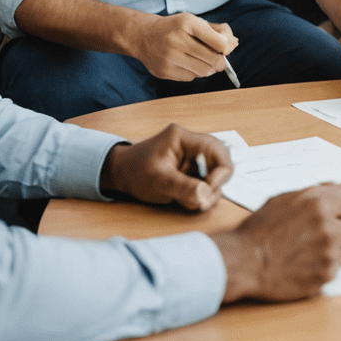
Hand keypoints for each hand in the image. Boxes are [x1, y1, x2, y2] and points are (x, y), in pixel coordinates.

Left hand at [100, 123, 232, 211]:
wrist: (120, 174)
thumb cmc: (134, 171)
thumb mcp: (157, 181)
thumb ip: (183, 187)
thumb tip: (206, 195)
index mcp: (185, 139)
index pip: (217, 150)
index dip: (220, 172)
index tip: (208, 191)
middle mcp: (193, 146)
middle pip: (220, 163)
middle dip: (214, 185)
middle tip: (202, 201)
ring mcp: (193, 159)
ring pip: (214, 176)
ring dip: (207, 192)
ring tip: (189, 201)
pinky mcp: (191, 171)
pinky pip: (205, 184)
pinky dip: (200, 195)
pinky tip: (185, 199)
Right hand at [130, 13, 236, 81]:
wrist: (143, 36)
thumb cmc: (175, 28)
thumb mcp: (194, 21)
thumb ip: (216, 31)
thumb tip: (235, 43)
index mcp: (187, 23)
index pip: (219, 42)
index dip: (226, 48)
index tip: (225, 48)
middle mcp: (177, 40)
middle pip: (213, 60)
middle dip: (221, 61)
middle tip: (219, 59)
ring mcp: (169, 57)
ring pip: (203, 71)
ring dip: (208, 68)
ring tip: (203, 61)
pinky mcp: (164, 71)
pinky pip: (190, 77)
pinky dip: (195, 73)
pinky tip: (189, 64)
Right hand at [211, 184, 340, 302]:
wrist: (243, 262)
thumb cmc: (259, 230)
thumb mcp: (284, 199)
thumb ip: (316, 194)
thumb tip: (339, 190)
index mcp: (319, 203)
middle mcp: (328, 227)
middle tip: (323, 235)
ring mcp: (328, 253)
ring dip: (335, 250)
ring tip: (310, 250)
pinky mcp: (325, 275)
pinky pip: (336, 268)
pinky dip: (325, 267)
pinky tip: (306, 264)